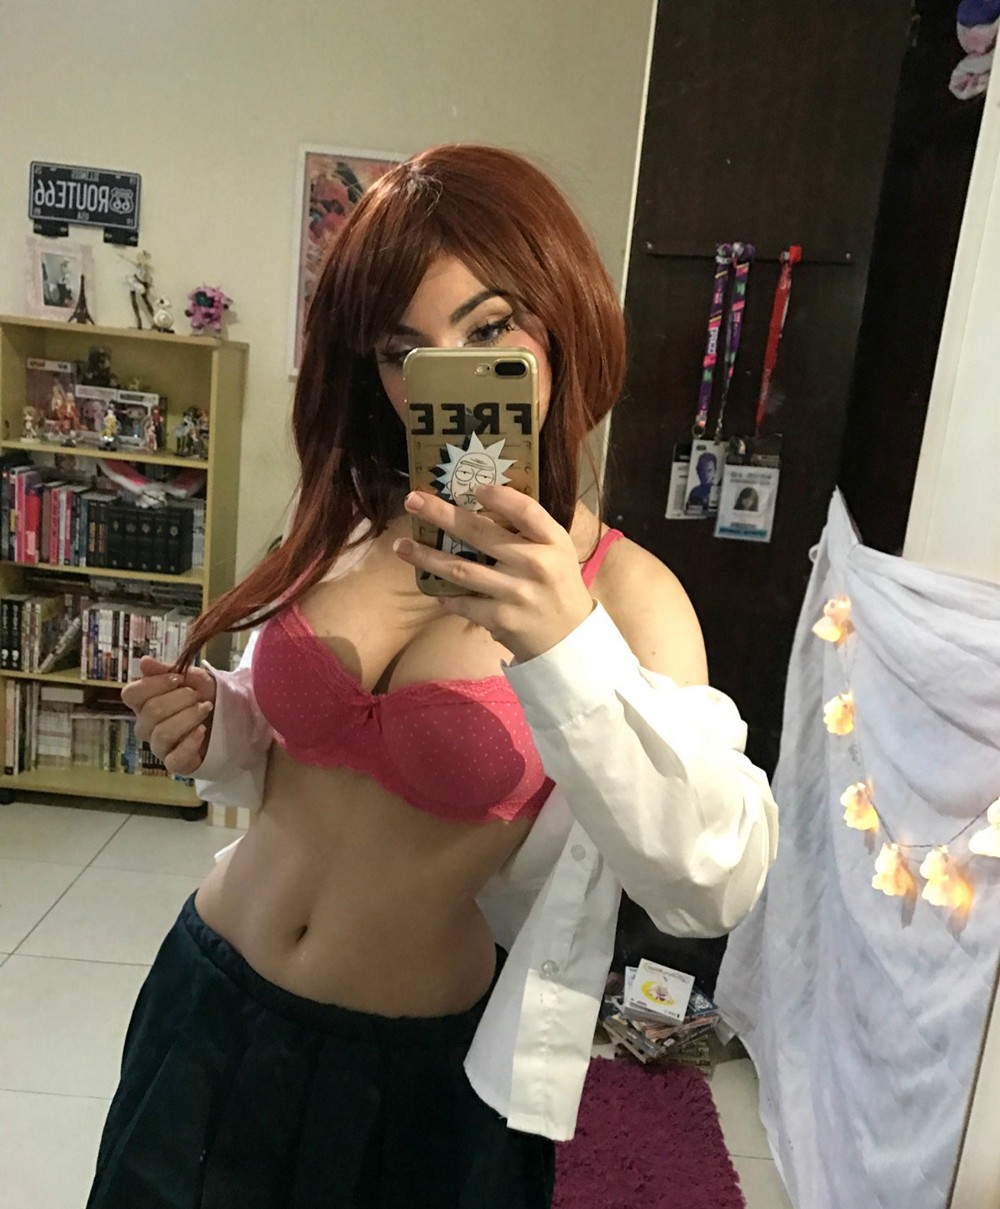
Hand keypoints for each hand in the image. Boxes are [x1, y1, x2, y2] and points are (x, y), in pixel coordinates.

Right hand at [120, 657, 216, 774]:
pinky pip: (174, 759)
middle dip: (180, 699)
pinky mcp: (176, 764)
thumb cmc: (206, 697)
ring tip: (206, 709)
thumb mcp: (193, 678)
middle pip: (151, 711)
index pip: (130, 694)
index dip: (154, 684)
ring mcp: (159, 747)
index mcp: (145, 703)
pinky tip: (202, 731)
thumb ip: (167, 671)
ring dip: (188, 717)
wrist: (231, 719)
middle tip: (198, 696)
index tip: (178, 679)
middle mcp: (146, 726)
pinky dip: (190, 743)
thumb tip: (144, 661)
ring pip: (162, 733)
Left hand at [393, 486, 594, 662]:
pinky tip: (431, 587)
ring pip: (461, 569)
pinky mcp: (501, 619)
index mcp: (552, 541)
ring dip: (426, 556)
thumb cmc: (556, 584)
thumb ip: (528, 528)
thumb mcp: (556, 550)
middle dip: (441, 514)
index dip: (499, 496)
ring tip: (401, 545)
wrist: (568, 637)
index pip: (526, 511)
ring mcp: (516, 593)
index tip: (473, 486)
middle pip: (481, 533)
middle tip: (411, 500)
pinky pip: (463, 602)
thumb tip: (478, 501)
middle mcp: (535, 564)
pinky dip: (445, 594)